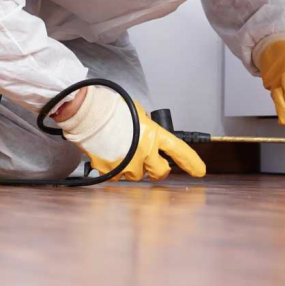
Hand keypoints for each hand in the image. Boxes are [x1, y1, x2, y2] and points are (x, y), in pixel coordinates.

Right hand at [54, 86, 205, 180]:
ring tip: (121, 151)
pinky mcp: (110, 171)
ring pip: (137, 176)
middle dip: (157, 169)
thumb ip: (146, 126)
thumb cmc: (109, 108)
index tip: (198, 171)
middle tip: (150, 163)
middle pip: (160, 172)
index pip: (179, 151)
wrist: (86, 113)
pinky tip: (109, 155)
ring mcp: (127, 164)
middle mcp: (144, 152)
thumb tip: (147, 133)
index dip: (191, 163)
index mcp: (153, 134)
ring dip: (133, 167)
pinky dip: (115, 170)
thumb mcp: (137, 112)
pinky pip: (117, 177)